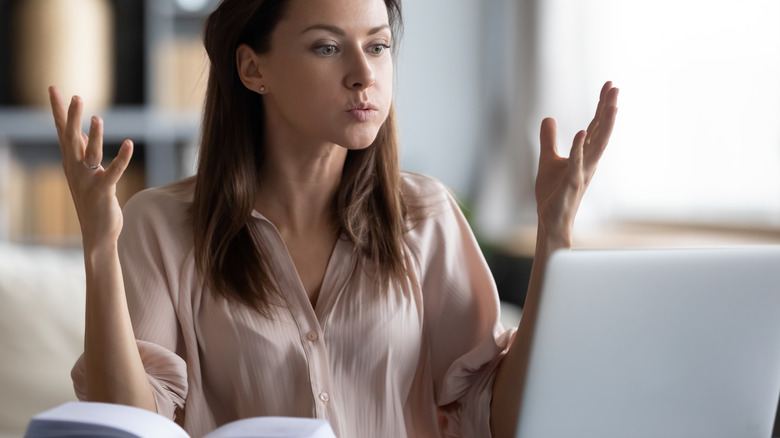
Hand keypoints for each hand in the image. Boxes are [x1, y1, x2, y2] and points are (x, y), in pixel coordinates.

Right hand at [49, 86, 133, 247]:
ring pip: (91, 153)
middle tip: (74, 96)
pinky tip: (129, 143)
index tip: (53, 88)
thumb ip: (83, 151)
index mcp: (71, 162)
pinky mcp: (103, 191)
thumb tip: (81, 131)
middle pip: (71, 138)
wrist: (97, 233)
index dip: (58, 110)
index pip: (62, 131)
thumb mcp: (84, 172)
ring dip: (94, 135)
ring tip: (98, 117)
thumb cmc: (92, 200)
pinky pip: (114, 171)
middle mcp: (76, 169)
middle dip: (71, 117)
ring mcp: (88, 180)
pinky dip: (122, 157)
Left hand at [535, 81, 618, 246]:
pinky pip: (576, 163)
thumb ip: (549, 140)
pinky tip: (580, 132)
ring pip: (597, 145)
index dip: (602, 106)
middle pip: (601, 130)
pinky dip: (578, 148)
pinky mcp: (571, 183)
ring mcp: (582, 172)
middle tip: (615, 87)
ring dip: (604, 125)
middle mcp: (588, 161)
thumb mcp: (547, 160)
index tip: (609, 85)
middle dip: (608, 109)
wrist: (550, 219)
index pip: (595, 125)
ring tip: (612, 106)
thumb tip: (548, 118)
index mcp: (584, 154)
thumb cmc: (553, 193)